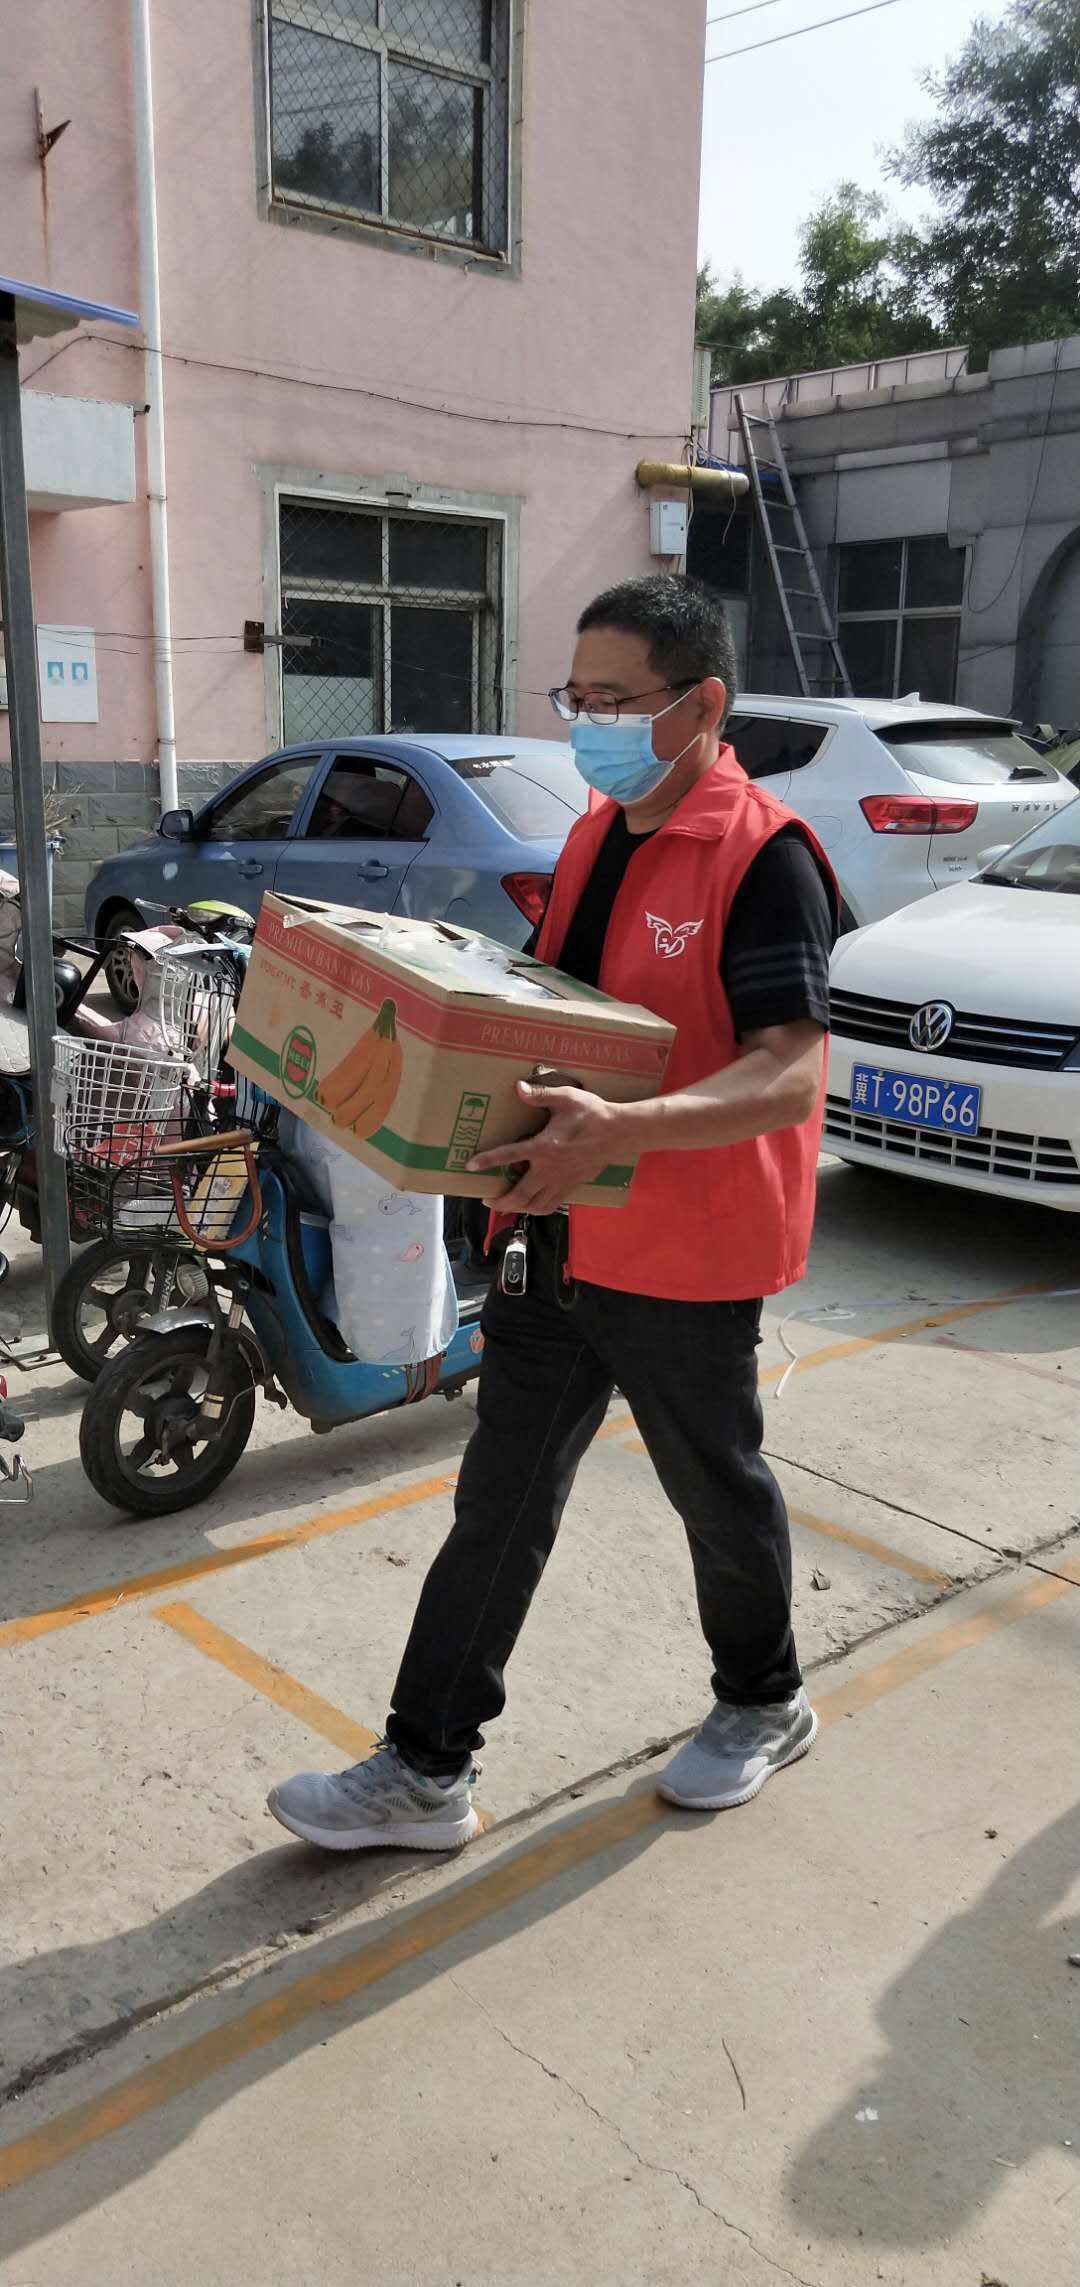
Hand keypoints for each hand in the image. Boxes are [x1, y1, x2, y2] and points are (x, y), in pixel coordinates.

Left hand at [467, 1079, 622, 1215]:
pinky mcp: (572, 1187)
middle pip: (519, 1195)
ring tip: (505, 1204)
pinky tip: (532, 1204)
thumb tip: (518, 1087)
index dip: (487, 1161)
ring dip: (517, 1208)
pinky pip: (551, 1205)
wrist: (620, 1133)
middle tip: (486, 1199)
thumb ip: (540, 1094)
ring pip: (534, 1206)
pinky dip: (537, 1208)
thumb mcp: (566, 1098)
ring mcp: (561, 1182)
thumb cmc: (593, 1114)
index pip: (509, 1156)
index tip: (470, 1166)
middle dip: (500, 1201)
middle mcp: (550, 1169)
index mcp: (543, 1147)